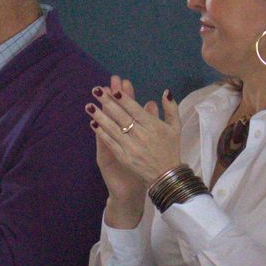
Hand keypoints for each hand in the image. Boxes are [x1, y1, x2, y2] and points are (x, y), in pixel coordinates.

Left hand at [87, 77, 180, 207]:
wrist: (166, 176)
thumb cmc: (170, 149)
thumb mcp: (175, 128)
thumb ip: (171, 109)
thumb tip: (166, 91)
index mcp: (153, 126)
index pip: (135, 109)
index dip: (124, 99)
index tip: (113, 90)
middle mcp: (141, 135)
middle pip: (121, 116)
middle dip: (108, 102)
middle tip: (96, 90)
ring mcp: (131, 147)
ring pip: (113, 129)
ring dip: (100, 116)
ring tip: (89, 106)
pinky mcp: (124, 158)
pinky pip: (110, 143)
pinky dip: (101, 134)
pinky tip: (93, 124)